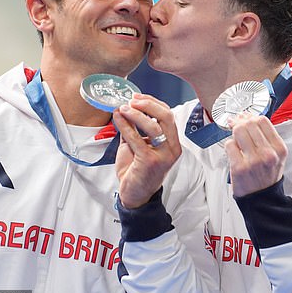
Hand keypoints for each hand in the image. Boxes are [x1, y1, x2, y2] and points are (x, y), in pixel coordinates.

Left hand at [113, 94, 181, 208]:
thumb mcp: (139, 145)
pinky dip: (125, 126)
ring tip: (123, 108)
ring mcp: (163, 156)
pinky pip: (136, 138)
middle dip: (148, 104)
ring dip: (136, 114)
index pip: (168, 115)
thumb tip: (126, 108)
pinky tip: (118, 119)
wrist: (135, 195)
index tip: (137, 97)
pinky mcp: (150, 161)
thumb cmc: (138, 171)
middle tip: (132, 100)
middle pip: (166, 117)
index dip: (153, 102)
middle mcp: (172, 149)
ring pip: (153, 126)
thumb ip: (135, 128)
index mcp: (173, 143)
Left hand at [225, 113, 287, 196]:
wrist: (262, 198)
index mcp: (279, 149)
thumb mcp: (276, 155)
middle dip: (240, 122)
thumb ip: (265, 136)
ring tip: (236, 139)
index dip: (251, 116)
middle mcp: (268, 154)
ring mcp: (253, 161)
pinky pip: (229, 145)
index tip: (245, 118)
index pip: (263, 121)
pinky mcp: (239, 167)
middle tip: (236, 124)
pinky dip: (230, 146)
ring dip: (234, 132)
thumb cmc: (267, 175)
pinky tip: (234, 152)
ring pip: (238, 131)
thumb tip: (246, 117)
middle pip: (249, 124)